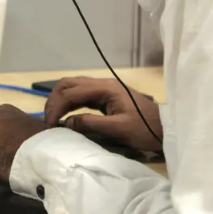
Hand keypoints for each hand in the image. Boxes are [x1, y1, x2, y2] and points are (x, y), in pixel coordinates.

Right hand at [44, 76, 162, 151]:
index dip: (57, 106)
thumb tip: (67, 123)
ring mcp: (104, 89)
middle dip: (55, 99)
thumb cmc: (144, 129)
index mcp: (106, 88)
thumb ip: (92, 124)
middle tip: (47, 118)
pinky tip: (65, 115)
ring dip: (60, 100)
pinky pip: (81, 95)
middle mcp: (103, 84)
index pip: (72, 92)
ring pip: (74, 87)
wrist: (165, 128)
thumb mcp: (119, 129)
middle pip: (69, 83)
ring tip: (52, 117)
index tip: (49, 123)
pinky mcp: (105, 96)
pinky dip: (69, 102)